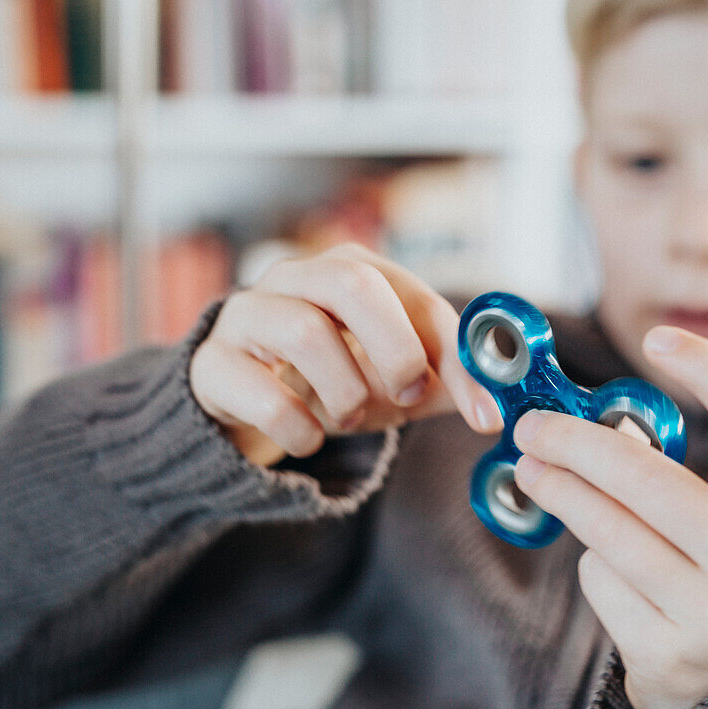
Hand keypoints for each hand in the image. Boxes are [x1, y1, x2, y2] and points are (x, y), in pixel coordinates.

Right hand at [189, 242, 502, 465]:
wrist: (241, 398)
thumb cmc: (330, 377)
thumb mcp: (393, 378)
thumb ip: (442, 382)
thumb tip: (495, 406)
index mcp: (352, 270)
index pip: (416, 297)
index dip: (457, 356)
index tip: (484, 413)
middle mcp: (297, 278)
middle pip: (353, 283)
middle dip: (396, 349)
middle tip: (409, 398)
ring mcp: (249, 314)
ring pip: (304, 331)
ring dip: (345, 392)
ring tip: (351, 419)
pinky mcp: (212, 362)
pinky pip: (257, 388)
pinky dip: (295, 425)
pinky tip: (306, 438)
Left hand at [511, 325, 707, 708]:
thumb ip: (675, 468)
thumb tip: (578, 422)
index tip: (657, 337)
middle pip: (654, 482)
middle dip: (579, 444)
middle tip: (533, 426)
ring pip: (614, 534)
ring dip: (561, 493)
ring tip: (533, 470)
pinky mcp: (671, 654)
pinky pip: (603, 582)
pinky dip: (591, 563)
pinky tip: (607, 566)